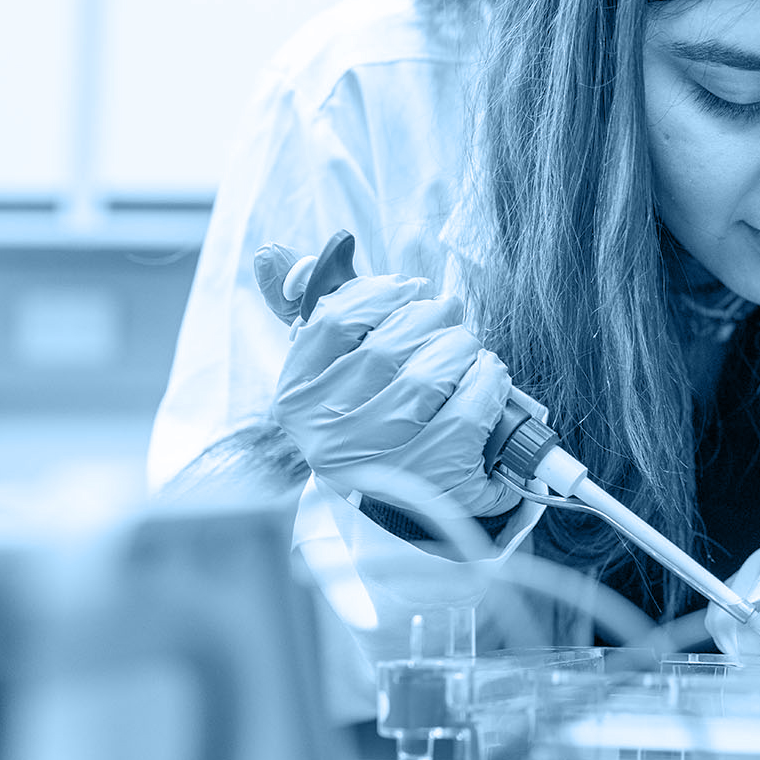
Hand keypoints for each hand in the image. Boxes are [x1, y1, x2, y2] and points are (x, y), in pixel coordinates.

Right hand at [271, 273, 514, 522]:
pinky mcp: (434, 474)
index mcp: (297, 400)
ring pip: (430, 373)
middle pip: (390, 344)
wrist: (415, 506)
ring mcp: (380, 460)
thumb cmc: (378, 423)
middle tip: (449, 315)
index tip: (409, 288)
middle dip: (430, 317)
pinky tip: (488, 377)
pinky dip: (488, 380)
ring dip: (461, 348)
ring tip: (467, 348)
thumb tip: (271, 253)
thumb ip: (314, 311)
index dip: (380, 293)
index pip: (333, 321)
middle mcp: (329, 435)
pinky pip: (470, 405)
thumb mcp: (340, 372)